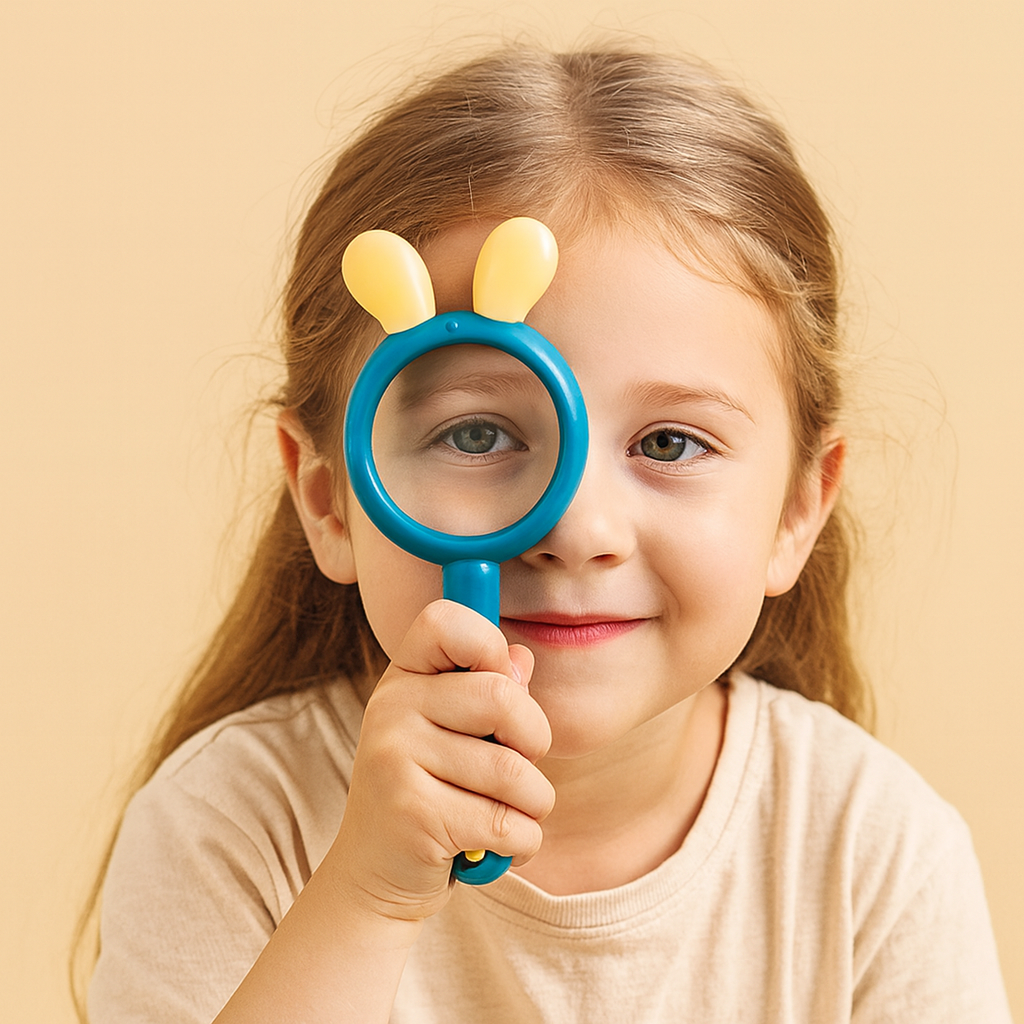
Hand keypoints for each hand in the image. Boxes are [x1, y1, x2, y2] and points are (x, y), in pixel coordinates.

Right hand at [324, 599, 553, 922]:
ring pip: (514, 772)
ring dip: (533, 803)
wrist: (376, 875)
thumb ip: (491, 688)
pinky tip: (494, 845)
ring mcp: (395, 760)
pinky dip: (522, 841)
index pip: (446, 620)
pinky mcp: (413, 816)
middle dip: (535, 740)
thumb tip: (521, 659)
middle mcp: (391, 709)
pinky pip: (508, 823)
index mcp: (404, 677)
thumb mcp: (453, 730)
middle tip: (519, 765)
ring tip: (507, 812)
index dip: (490, 646)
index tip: (499, 683)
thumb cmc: (432, 790)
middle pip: (502, 696)